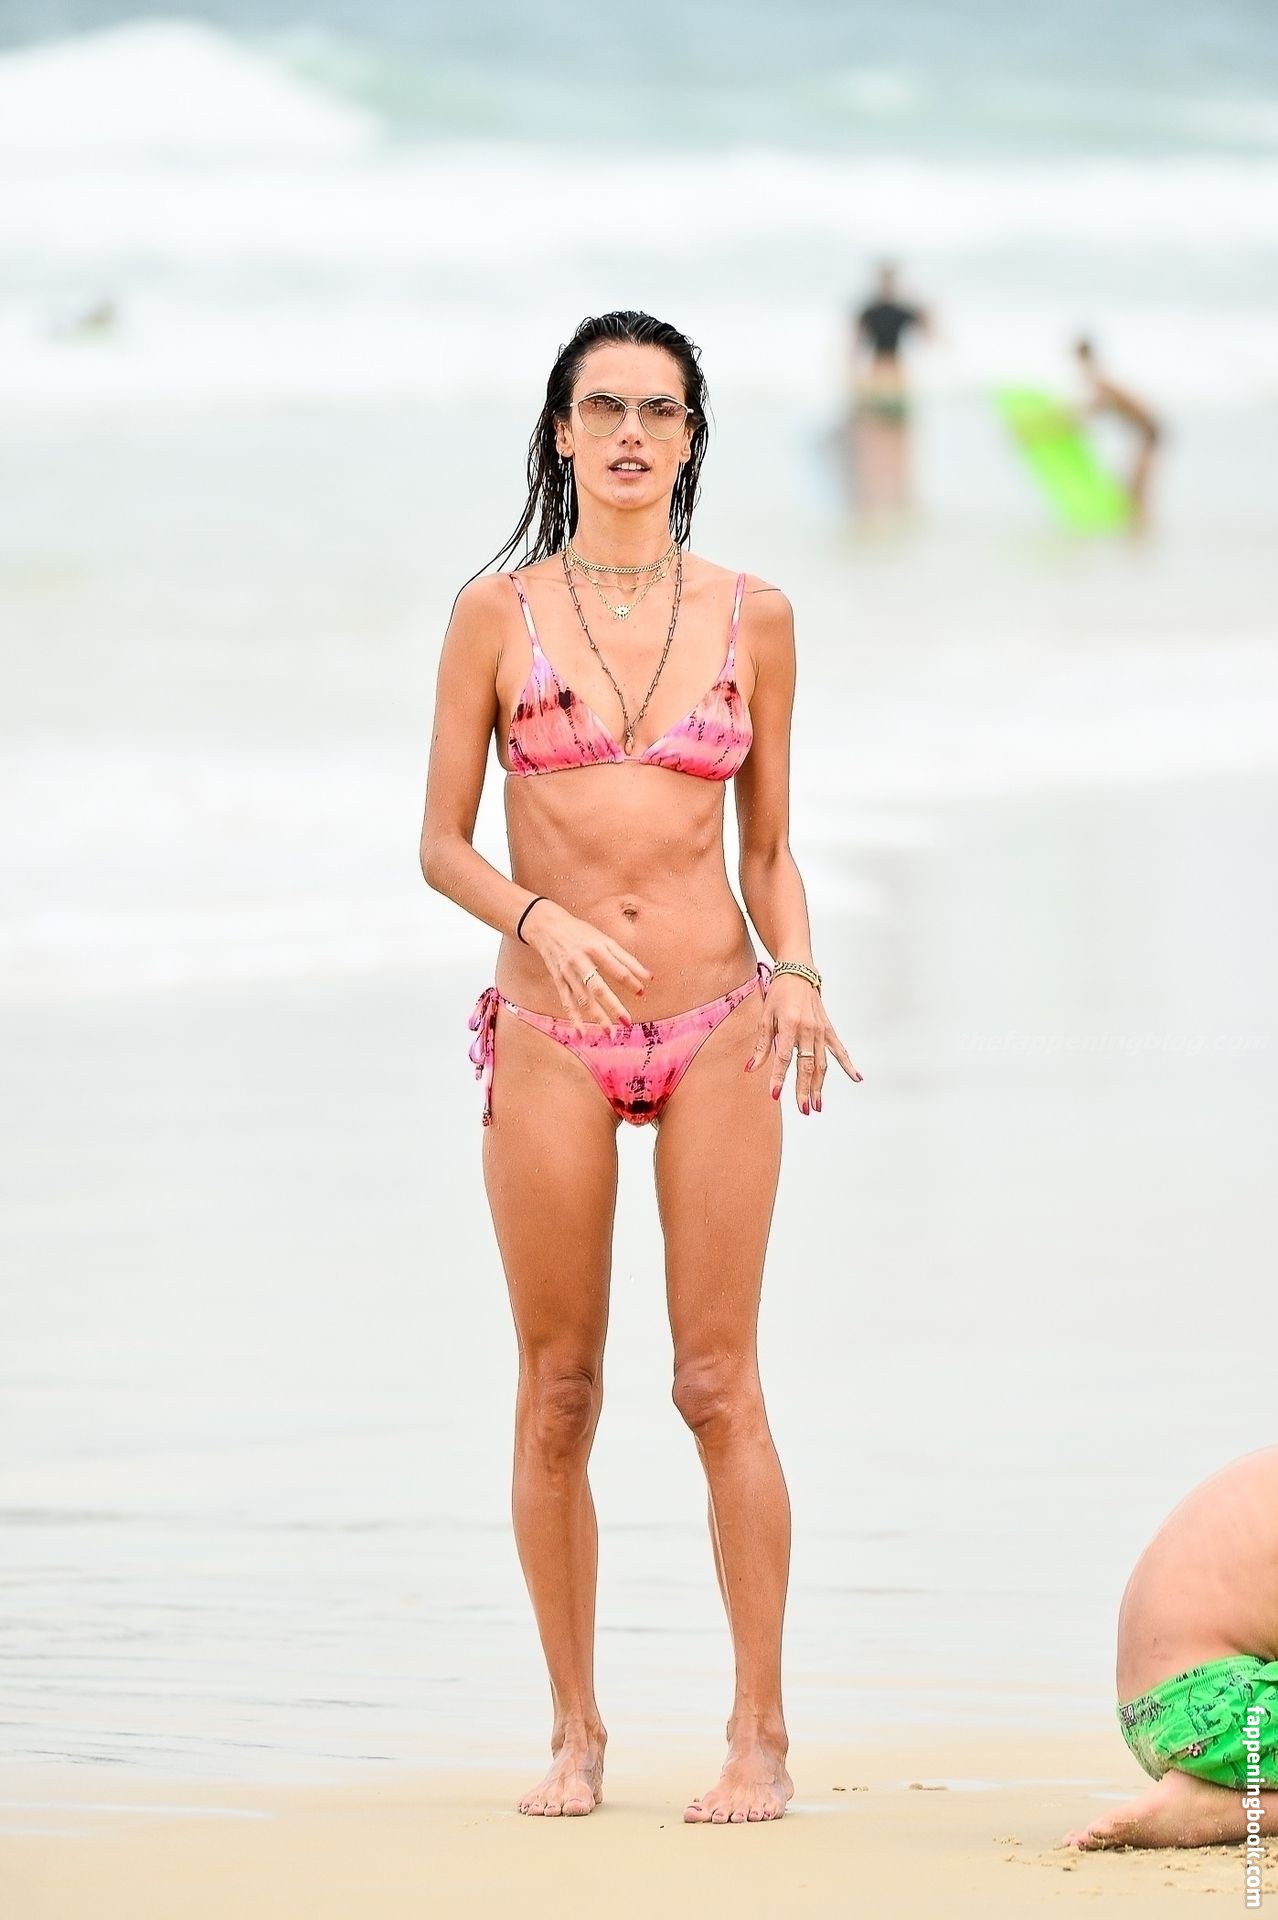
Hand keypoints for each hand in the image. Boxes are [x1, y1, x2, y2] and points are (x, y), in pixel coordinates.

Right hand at [524, 901, 653, 1025]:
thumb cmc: (581, 933)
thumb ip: (626, 959)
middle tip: (627, 1021)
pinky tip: (581, 1034)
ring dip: (596, 1016)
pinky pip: (567, 1001)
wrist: (547, 926)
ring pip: (583, 998)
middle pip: (598, 987)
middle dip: (612, 1005)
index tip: (642, 994)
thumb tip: (650, 977)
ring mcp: (567, 972)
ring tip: (609, 1033)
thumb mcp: (604, 939)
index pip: (616, 968)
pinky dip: (574, 1018)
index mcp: (595, 948)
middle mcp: (580, 961)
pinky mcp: (558, 980)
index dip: (630, 981)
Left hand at [743, 975, 861, 1113]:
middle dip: (804, 1089)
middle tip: (803, 1109)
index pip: (784, 1057)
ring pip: (822, 1063)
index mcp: (790, 1025)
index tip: (775, 1095)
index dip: (778, 1077)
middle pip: (806, 1065)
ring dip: (820, 1085)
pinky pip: (840, 1049)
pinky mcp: (829, 1029)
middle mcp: (808, 1029)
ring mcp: (821, 1030)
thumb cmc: (779, 994)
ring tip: (817, 1105)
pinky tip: (856, 1078)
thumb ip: (761, 1045)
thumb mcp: (765, 1017)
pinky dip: (848, 1064)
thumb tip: (750, 1068)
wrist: (798, 972)